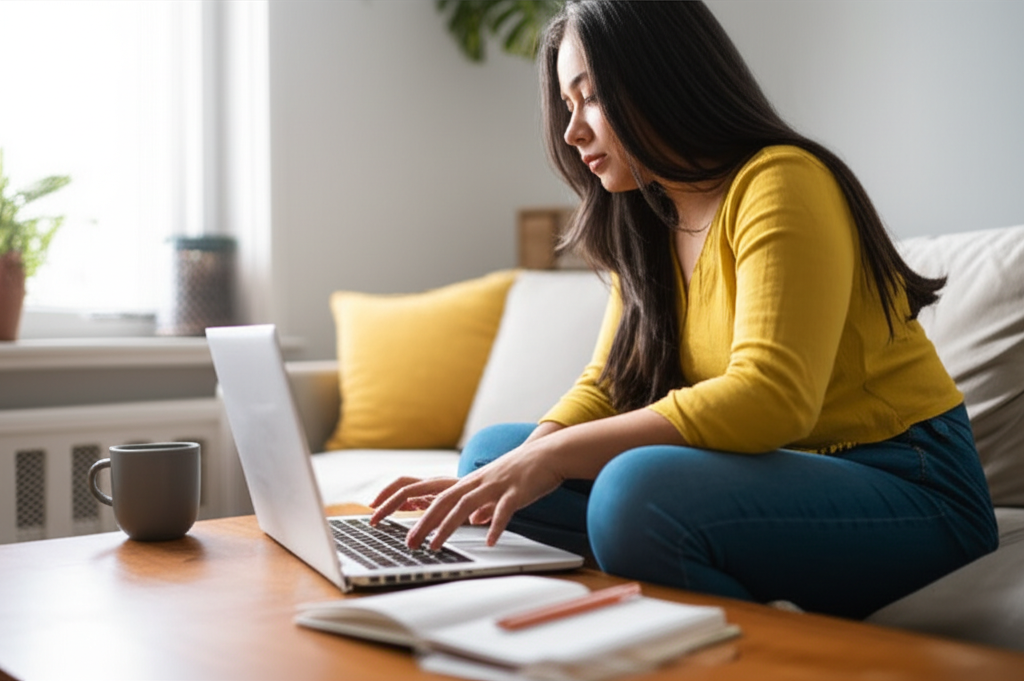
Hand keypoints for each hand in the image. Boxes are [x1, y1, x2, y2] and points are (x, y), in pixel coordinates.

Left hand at [370, 442, 564, 550]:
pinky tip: (488, 539)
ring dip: (447, 526)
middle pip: (440, 500)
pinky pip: (503, 510)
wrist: (549, 455)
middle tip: (407, 543)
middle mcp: (474, 482)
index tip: (376, 511)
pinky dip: (495, 525)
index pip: (420, 487)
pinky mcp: (515, 491)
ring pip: (465, 505)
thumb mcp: (492, 489)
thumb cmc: (520, 473)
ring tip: (434, 546)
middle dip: (421, 522)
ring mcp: (494, 485)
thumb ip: (481, 505)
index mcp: (463, 481)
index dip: (396, 498)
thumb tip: (475, 520)